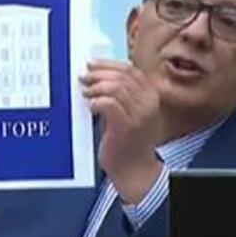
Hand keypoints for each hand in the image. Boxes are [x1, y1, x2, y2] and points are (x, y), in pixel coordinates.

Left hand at [80, 60, 163, 203]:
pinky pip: (110, 103)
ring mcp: (139, 115)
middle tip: (84, 77)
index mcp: (151, 97)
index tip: (93, 64)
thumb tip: (99, 77)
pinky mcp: (127, 126)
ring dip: (96, 87)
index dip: (109, 65)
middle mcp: (149, 104)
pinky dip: (97, 100)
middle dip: (99, 73)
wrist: (135, 171)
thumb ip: (121, 95)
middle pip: (123, 76)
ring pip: (116, 87)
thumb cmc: (129, 143)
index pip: (131, 71)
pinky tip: (90, 105)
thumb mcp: (130, 113)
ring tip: (85, 92)